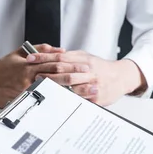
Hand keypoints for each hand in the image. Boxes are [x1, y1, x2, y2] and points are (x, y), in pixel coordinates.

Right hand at [0, 44, 89, 107]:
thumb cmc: (2, 68)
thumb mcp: (19, 52)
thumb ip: (41, 49)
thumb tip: (60, 50)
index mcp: (31, 64)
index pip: (55, 63)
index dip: (72, 64)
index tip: (85, 66)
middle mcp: (30, 77)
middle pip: (57, 77)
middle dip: (76, 80)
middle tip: (92, 82)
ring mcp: (26, 90)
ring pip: (52, 91)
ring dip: (70, 93)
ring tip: (86, 96)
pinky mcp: (22, 101)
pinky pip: (42, 103)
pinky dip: (56, 105)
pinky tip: (68, 107)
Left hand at [26, 51, 145, 105]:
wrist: (121, 77)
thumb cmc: (101, 67)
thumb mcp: (86, 57)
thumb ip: (70, 57)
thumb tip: (51, 53)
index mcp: (83, 60)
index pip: (60, 56)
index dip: (43, 57)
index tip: (30, 58)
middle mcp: (88, 71)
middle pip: (63, 70)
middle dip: (46, 72)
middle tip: (32, 74)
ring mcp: (92, 84)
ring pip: (71, 85)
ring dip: (55, 86)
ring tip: (42, 86)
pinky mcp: (96, 97)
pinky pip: (80, 99)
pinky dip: (69, 99)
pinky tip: (58, 99)